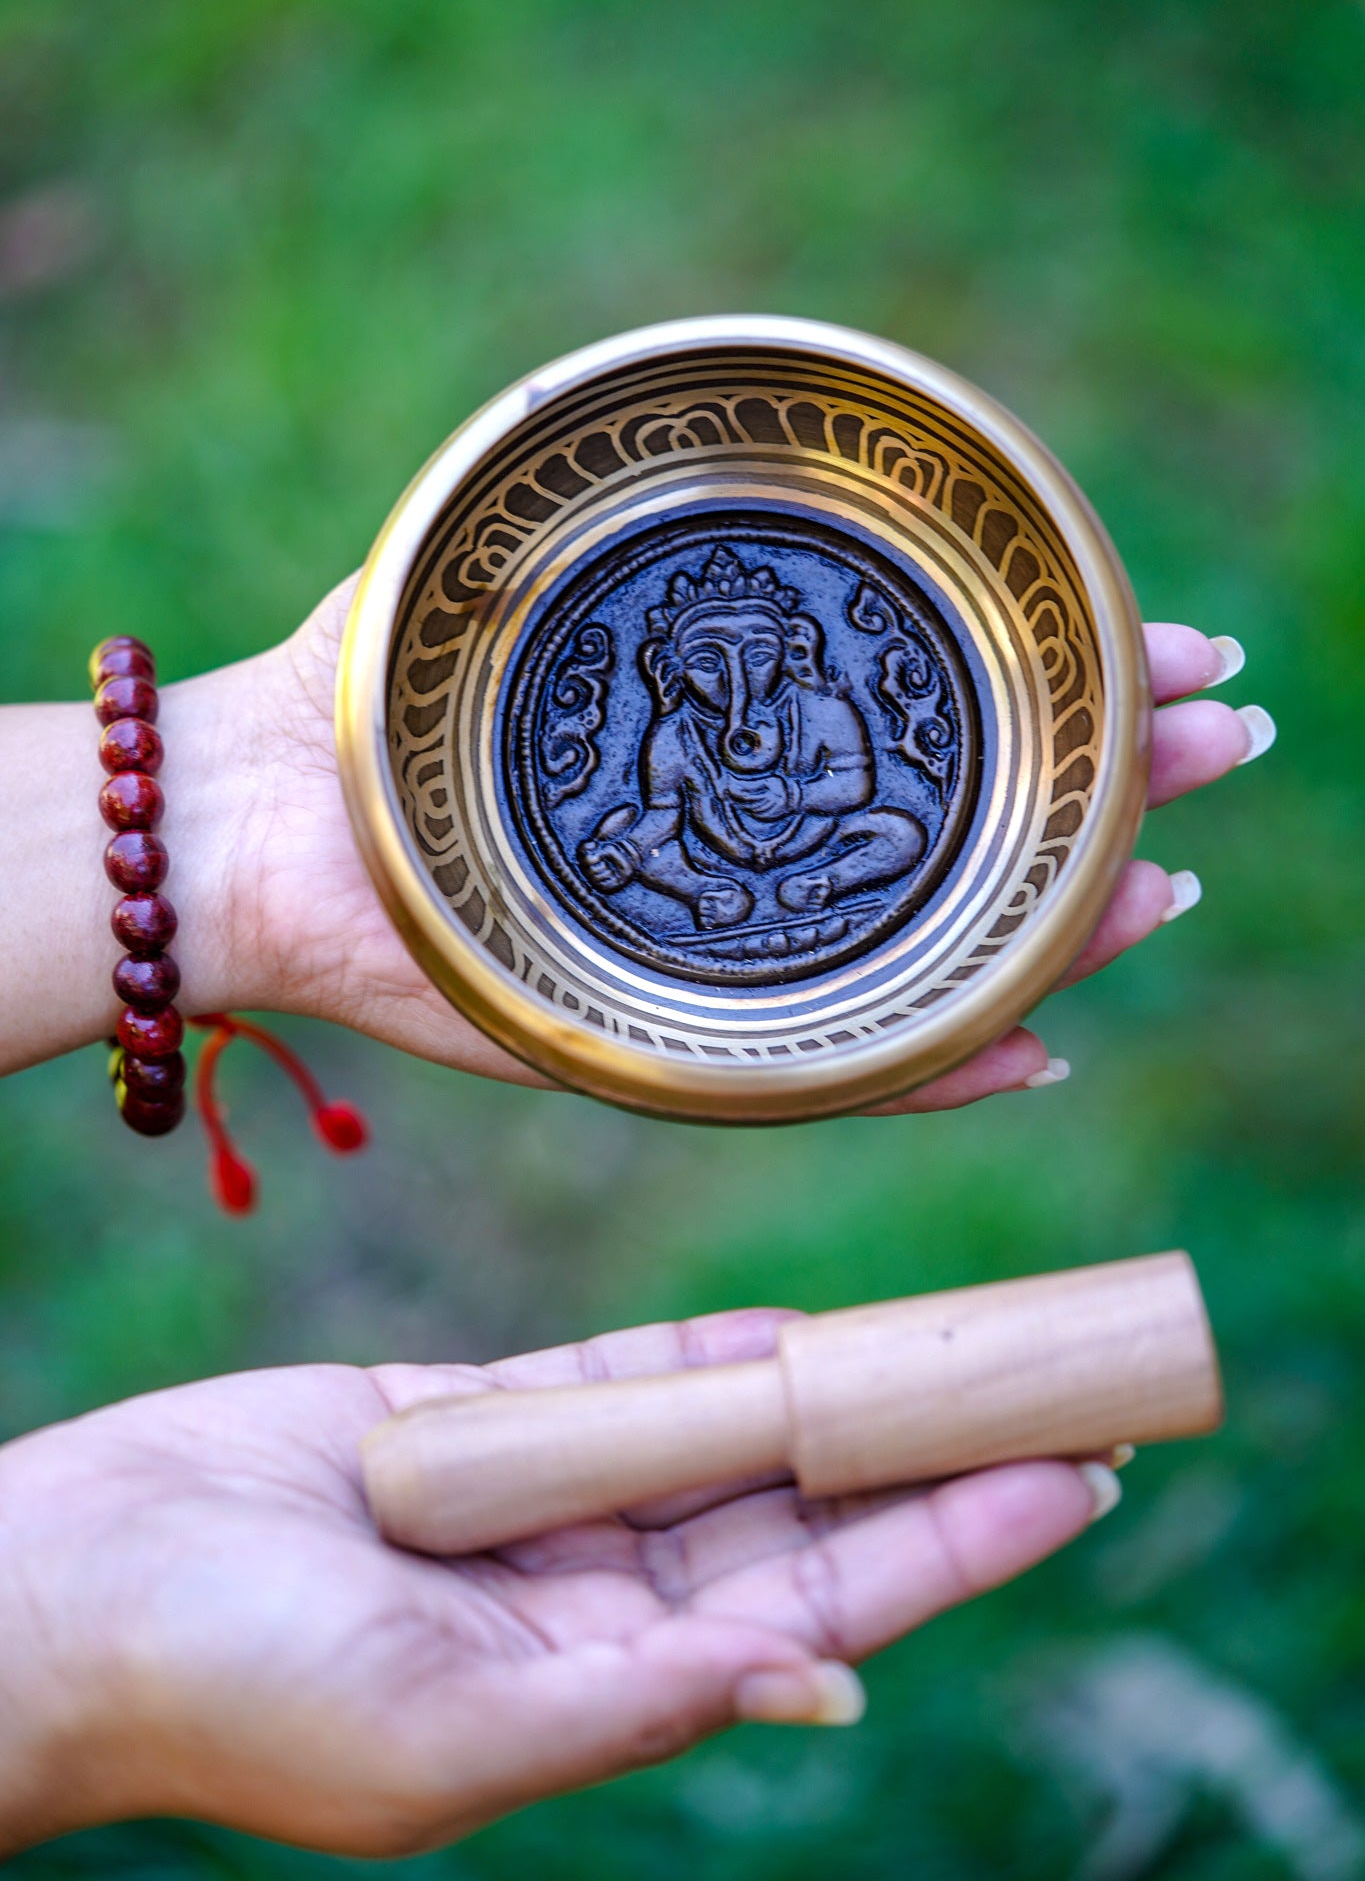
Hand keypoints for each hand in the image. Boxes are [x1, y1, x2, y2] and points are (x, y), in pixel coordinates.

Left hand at [0, 588, 1272, 1097]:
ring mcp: (735, 951)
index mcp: (742, 743)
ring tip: (1163, 881)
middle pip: (976, 826)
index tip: (1169, 642)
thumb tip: (739, 431)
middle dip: (1109, 781)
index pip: (940, 711)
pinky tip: (1039, 1042)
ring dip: (1068, 918)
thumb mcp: (514, 561)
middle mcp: (761, 850)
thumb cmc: (373, 686)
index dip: (1061, 678)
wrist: (256, 828)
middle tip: (1223, 736)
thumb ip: (614, 509)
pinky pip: (844, 1073)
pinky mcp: (678, 1044)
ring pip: (946, 948)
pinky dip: (945, 1067)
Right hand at [0, 1311, 1112, 1856]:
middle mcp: (590, 1599)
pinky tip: (803, 1328)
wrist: (76, 1585)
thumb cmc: (236, 1689)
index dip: (953, 1544)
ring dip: (839, 1392)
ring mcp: (537, 1505)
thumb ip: (634, 1703)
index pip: (825, 1604)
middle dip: (928, 1455)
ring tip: (963, 1341)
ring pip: (727, 1436)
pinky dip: (712, 1352)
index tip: (1074, 1476)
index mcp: (601, 1690)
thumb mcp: (447, 1737)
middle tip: (1061, 1386)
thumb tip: (822, 1687)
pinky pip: (622, 1378)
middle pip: (801, 1511)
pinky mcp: (475, 1423)